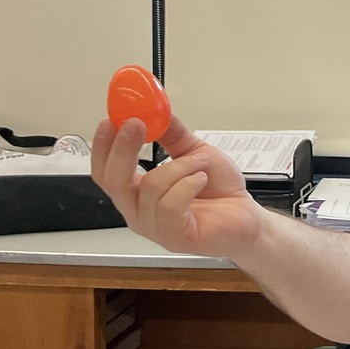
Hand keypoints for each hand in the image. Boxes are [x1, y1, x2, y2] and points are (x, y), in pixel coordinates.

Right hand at [91, 115, 263, 258]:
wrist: (246, 216)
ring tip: (200, 165)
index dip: (102, 147)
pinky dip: (189, 184)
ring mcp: (155, 228)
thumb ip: (172, 134)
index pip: (105, 173)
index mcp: (137, 193)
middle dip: (124, 149)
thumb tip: (154, 111)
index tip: (111, 120)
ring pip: (151, 187)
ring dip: (180, 166)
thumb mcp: (194, 152)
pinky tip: (201, 181)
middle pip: (113, 181)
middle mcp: (139, 212)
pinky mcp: (175, 237)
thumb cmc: (219, 190)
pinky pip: (171, 205)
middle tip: (138, 123)